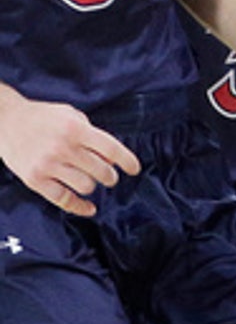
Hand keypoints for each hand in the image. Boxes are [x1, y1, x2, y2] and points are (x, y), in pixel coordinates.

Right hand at [0, 94, 139, 215]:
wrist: (5, 121)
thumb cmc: (43, 117)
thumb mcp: (71, 115)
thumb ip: (92, 133)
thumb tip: (111, 158)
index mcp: (76, 129)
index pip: (111, 149)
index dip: (128, 161)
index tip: (135, 169)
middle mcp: (64, 147)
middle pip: (101, 171)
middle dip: (110, 176)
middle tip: (108, 176)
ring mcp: (48, 165)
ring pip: (86, 186)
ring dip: (92, 186)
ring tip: (90, 180)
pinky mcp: (34, 179)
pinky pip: (63, 200)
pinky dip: (79, 207)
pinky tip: (89, 208)